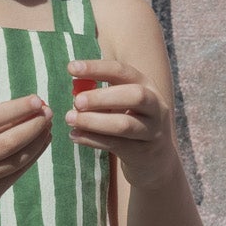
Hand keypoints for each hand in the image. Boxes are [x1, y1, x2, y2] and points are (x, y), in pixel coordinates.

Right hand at [0, 93, 52, 225]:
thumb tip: (27, 111)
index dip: (16, 109)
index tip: (37, 100)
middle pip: (7, 143)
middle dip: (32, 126)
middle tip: (48, 113)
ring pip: (16, 161)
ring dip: (36, 142)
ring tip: (47, 127)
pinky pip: (15, 175)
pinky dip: (31, 158)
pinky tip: (39, 145)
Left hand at [65, 58, 177, 183]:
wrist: (155, 157)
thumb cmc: (130, 120)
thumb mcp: (121, 103)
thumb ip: (101, 96)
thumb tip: (75, 92)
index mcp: (146, 85)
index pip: (122, 72)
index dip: (97, 68)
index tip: (71, 69)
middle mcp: (155, 106)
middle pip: (134, 96)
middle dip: (102, 97)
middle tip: (76, 101)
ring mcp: (152, 130)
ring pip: (124, 125)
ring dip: (93, 121)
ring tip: (70, 119)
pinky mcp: (143, 152)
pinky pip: (116, 145)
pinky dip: (92, 140)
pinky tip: (74, 135)